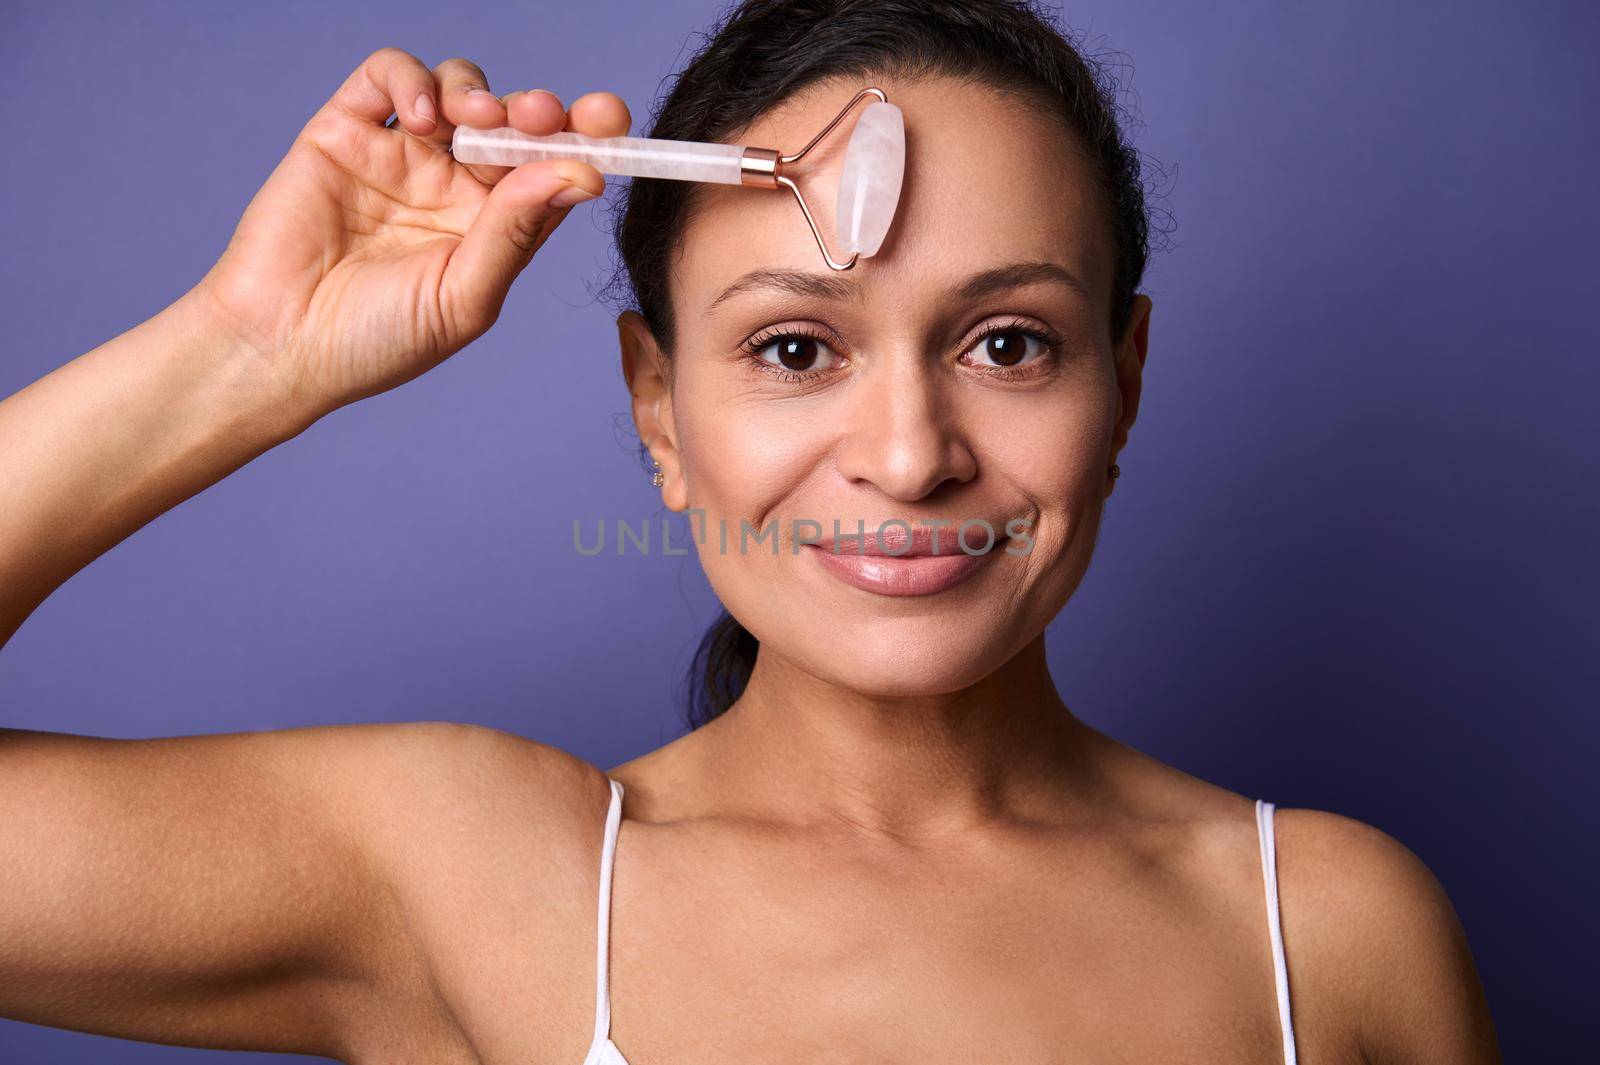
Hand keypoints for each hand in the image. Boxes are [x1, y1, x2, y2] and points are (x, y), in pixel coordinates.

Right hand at [190, 48, 628, 418]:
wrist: (281, 346)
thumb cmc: (378, 340)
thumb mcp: (464, 296)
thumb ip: (516, 233)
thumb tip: (578, 173)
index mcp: (496, 227)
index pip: (553, 169)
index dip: (585, 138)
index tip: (609, 121)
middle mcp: (454, 185)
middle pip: (515, 122)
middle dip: (539, 110)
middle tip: (545, 115)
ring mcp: (402, 155)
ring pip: (459, 88)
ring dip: (479, 91)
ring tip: (475, 120)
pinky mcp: (346, 132)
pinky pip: (387, 77)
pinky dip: (412, 78)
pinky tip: (422, 116)